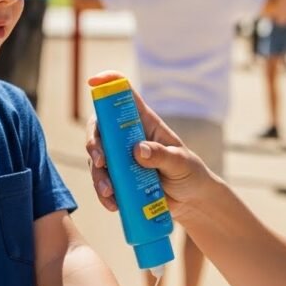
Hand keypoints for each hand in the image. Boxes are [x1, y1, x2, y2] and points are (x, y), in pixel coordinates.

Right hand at [86, 71, 212, 218]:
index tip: (94, 81)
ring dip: (98, 175)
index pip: (124, 96)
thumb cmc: (190, 173)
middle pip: (100, 129)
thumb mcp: (181, 162)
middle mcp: (128, 137)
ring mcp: (121, 158)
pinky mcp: (119, 179)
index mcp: (145, 123)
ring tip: (109, 193)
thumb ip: (162, 155)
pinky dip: (104, 194)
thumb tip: (138, 150)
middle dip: (94, 143)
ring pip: (97, 159)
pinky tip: (113, 204)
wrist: (192, 202)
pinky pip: (103, 182)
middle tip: (101, 161)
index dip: (108, 84)